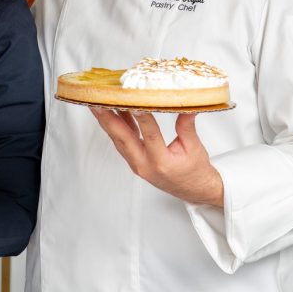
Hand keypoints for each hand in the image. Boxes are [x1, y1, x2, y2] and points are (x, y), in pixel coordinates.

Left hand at [91, 108, 223, 206]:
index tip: (134, 102)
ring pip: (119, 140)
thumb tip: (187, 106)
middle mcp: (145, 165)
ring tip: (99, 103)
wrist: (195, 190)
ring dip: (108, 121)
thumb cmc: (195, 172)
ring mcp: (137, 164)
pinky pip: (122, 143)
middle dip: (108, 118)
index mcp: (162, 162)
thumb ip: (187, 126)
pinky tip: (115, 112)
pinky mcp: (135, 162)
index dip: (141, 118)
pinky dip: (117, 127)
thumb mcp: (195, 148)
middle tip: (97, 101)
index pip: (149, 135)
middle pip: (123, 138)